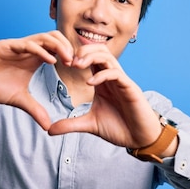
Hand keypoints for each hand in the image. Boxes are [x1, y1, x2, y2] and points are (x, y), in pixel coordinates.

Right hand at [0, 31, 73, 129]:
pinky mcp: (5, 46)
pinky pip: (27, 44)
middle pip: (55, 38)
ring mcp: (17, 46)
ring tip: (69, 61)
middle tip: (78, 65)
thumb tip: (47, 126)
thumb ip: (34, 109)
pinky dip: (41, 50)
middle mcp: (28, 49)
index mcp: (33, 58)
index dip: (71, 57)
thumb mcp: (18, 100)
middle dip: (69, 49)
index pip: (57, 49)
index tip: (81, 70)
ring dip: (59, 47)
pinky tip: (51, 61)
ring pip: (44, 37)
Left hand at [48, 44, 162, 147]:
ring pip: (108, 57)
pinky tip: (91, 83)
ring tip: (77, 65)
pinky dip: (102, 75)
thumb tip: (49, 130)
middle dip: (82, 51)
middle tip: (68, 61)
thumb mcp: (89, 124)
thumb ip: (70, 124)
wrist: (139, 138)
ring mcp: (121, 81)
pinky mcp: (130, 88)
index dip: (75, 56)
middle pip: (99, 50)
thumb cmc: (119, 128)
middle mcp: (111, 77)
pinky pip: (116, 73)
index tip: (61, 63)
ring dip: (91, 57)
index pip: (89, 58)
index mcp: (102, 81)